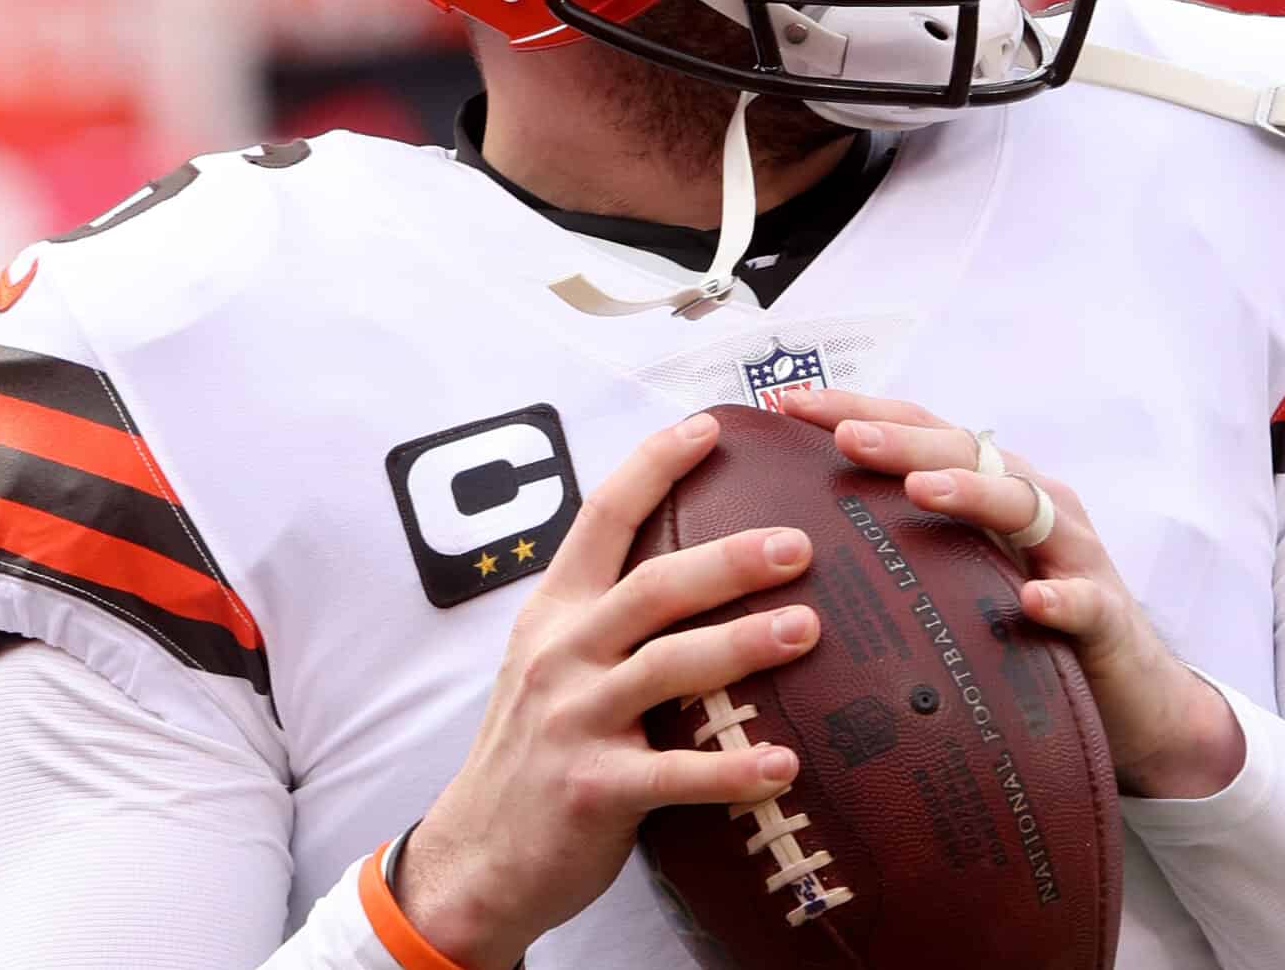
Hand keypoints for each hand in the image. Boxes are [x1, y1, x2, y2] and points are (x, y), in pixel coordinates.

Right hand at [394, 412, 824, 964]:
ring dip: (743, 646)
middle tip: (798, 544)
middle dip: (729, 560)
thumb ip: (610, 615)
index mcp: (556, 611)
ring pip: (668, 668)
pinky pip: (675, 776)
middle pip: (653, 587)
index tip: (709, 426)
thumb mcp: (554, 662)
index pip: (602, 517)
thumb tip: (701, 563)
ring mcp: (574, 720)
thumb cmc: (536, 750)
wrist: (477, 858)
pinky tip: (785, 764)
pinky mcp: (593, 789)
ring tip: (807, 630)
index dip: (654, 465)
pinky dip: (732, 769)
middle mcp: (563, 653)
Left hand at [775, 389, 1244, 799]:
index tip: (788, 403)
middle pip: (964, 453)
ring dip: (971, 493)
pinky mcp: (1105, 618)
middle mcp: (1031, 505)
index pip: (918, 433)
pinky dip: (1058, 598)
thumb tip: (790, 532)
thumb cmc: (1023, 631)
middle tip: (843, 437)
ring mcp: (1073, 556)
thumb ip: (899, 546)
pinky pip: (1083, 602)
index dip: (858, 411)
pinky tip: (1030, 601)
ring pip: (1023, 507)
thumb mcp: (958, 576)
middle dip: (900, 442)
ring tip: (919, 491)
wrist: (1129, 699)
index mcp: (988, 487)